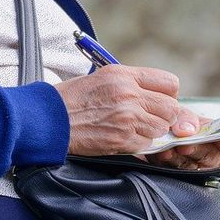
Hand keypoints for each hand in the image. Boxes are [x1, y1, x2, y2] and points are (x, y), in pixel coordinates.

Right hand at [54, 65, 180, 155]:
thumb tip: (155, 96)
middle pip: (171, 108)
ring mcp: (127, 117)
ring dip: (151, 131)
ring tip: (132, 128)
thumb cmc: (71, 99)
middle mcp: (129, 93)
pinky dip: (138, 144)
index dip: (168, 95)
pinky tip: (122, 138)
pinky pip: (146, 144)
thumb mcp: (102, 78)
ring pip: (161, 128)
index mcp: (124, 74)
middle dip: (164, 116)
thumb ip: (131, 83)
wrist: (48, 119)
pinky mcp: (122, 139)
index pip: (169, 83)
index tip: (160, 101)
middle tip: (149, 119)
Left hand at [145, 108, 219, 169]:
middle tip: (184, 145)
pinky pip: (175, 172)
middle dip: (197, 149)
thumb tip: (187, 130)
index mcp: (217, 137)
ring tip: (167, 150)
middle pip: (210, 156)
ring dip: (179, 158)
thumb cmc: (173, 122)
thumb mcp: (179, 114)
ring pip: (192, 166)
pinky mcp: (177, 175)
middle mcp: (210, 155)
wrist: (154, 131)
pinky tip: (161, 154)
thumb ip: (185, 118)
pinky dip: (167, 162)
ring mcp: (196, 167)